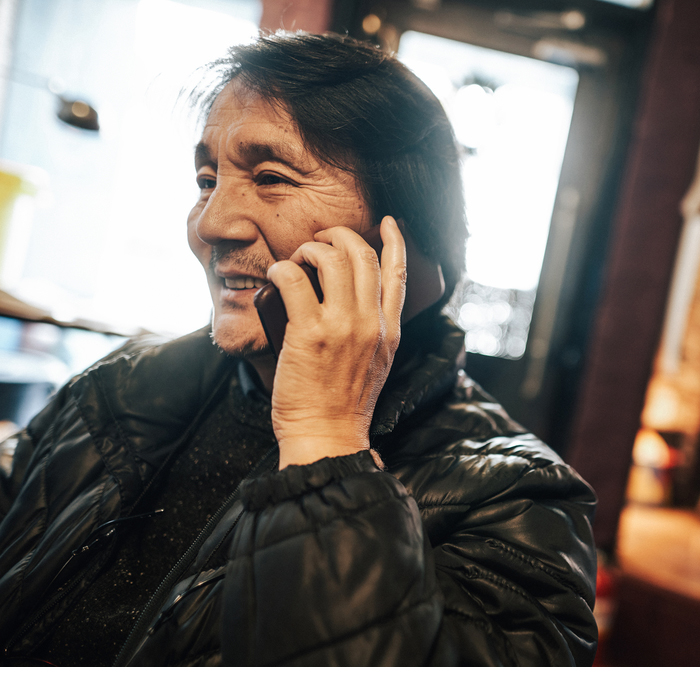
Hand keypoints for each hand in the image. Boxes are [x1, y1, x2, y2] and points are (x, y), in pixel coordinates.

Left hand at [267, 216, 405, 468]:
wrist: (328, 437)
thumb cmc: (342, 407)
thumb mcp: (374, 366)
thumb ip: (372, 334)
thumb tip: (350, 305)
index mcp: (389, 332)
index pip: (398, 274)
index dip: (395, 241)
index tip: (388, 223)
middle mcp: (371, 324)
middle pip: (362, 254)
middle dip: (338, 236)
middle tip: (319, 242)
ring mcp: (342, 326)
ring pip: (331, 258)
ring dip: (309, 249)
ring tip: (297, 260)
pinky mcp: (310, 333)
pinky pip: (293, 278)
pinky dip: (281, 269)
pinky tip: (275, 277)